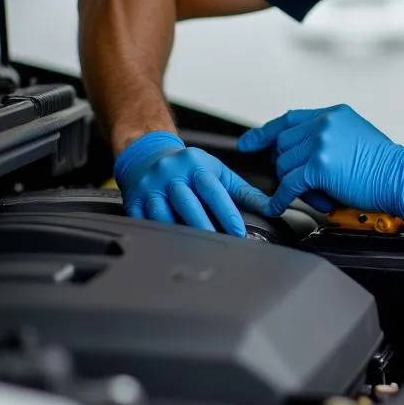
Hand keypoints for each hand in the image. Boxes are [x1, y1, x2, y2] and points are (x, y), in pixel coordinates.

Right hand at [114, 130, 268, 236]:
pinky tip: (169, 248)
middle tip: (219, 245)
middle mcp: (170, 174)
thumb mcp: (217, 171)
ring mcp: (150, 188)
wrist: (148, 155)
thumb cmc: (188, 166)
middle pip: (188, 204)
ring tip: (195, 250)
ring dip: (180, 235)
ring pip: (164, 217)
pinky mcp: (133, 201)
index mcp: (194, 164)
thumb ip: (243, 190)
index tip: (238, 232)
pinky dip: (157, 236)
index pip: (213, 190)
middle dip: (205, 227)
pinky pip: (145, 223)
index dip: (226, 213)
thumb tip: (270, 206)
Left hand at [237, 105, 403, 230]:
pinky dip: (281, 198)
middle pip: (283, 146)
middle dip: (287, 167)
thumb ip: (328, 138)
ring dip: (295, 185)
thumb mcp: (355, 136)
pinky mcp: (318, 167)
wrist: (401, 176)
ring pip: (285, 167)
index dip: (265, 133)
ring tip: (320, 193)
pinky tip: (279, 205)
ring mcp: (320, 143)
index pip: (289, 119)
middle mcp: (324, 124)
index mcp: (333, 114)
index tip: (248, 143)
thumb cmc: (385, 164)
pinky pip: (288, 185)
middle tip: (304, 183)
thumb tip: (302, 153)